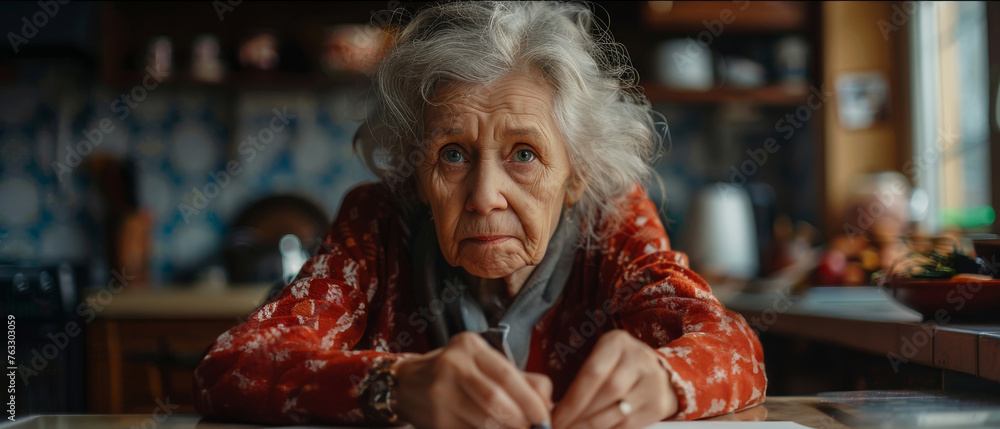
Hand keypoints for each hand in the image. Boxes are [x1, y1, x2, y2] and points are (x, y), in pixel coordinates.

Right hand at [393, 332, 553, 428]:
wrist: (408, 385)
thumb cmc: (454, 373)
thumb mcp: (484, 364)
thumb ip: (519, 379)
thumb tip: (548, 402)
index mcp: (469, 347)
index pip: (506, 374)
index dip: (529, 400)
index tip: (545, 417)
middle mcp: (451, 366)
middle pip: (494, 399)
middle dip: (520, 419)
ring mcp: (440, 393)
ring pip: (483, 420)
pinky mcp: (435, 419)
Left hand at [552, 330, 677, 428]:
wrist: (656, 373)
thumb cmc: (616, 367)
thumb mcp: (601, 359)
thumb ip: (581, 378)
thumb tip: (553, 407)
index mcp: (618, 342)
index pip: (593, 372)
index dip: (572, 399)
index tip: (556, 417)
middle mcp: (639, 358)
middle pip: (608, 392)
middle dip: (581, 416)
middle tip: (562, 428)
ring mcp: (653, 382)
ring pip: (619, 411)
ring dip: (592, 427)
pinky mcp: (659, 405)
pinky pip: (630, 425)